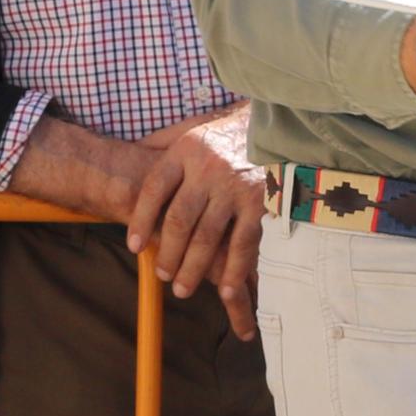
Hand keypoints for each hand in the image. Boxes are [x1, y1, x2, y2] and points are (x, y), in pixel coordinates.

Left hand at [128, 110, 262, 339]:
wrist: (282, 126)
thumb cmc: (229, 133)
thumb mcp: (193, 128)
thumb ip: (164, 142)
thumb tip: (133, 154)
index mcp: (186, 150)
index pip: (155, 189)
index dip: (141, 220)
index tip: (134, 246)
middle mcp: (208, 168)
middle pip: (178, 219)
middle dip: (167, 253)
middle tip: (163, 275)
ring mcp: (235, 187)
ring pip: (206, 237)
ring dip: (192, 268)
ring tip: (182, 288)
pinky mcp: (260, 203)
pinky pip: (242, 243)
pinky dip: (232, 270)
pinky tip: (224, 289)